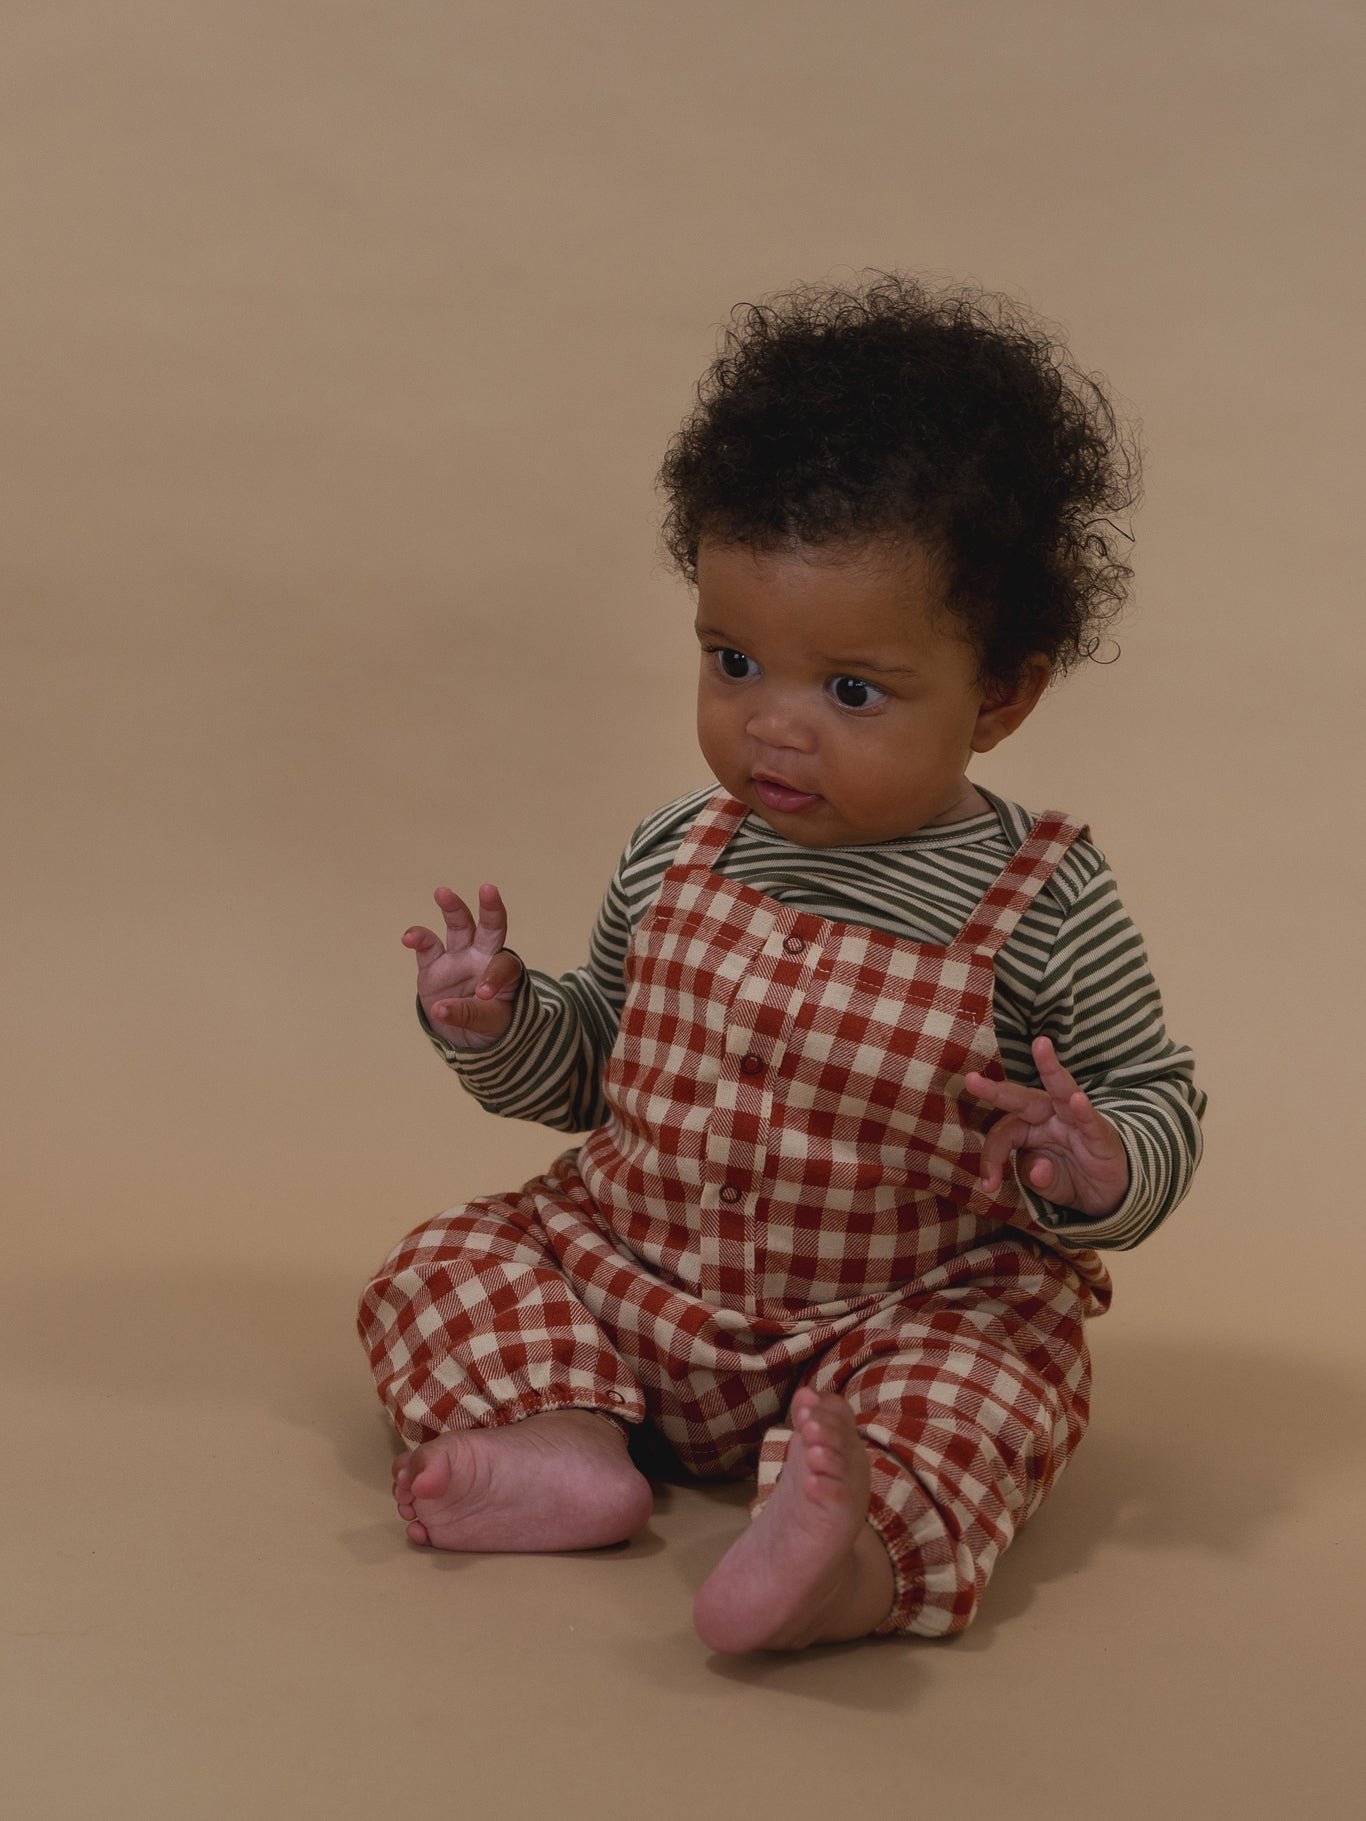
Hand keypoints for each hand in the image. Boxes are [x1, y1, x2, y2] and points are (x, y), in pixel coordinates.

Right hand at [402, 884, 522, 1050]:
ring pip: (458, 926)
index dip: (495, 976)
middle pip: (490, 928)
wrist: (465, 1035)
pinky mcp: (433, 965)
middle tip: (488, 889)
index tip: (483, 994)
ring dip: (452, 908)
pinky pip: (427, 946)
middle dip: (490, 909)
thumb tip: (440, 1010)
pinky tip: (409, 937)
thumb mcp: (488, 1025)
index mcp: (505, 972)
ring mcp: (458, 958)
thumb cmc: (489, 1026)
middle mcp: (483, 957)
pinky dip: (418, 938)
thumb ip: (468, 1015)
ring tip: (443, 893)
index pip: (504, 965)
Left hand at [964, 1036, 1129, 1217]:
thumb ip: (1036, 1176)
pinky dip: (1084, 1110)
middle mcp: (1049, 1117)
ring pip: (1060, 1091)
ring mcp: (1075, 1122)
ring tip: (1040, 1046)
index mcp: (1029, 1128)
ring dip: (1051, 1068)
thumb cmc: (1071, 1178)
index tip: (989, 1185)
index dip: (992, 1158)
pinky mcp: (1100, 1133)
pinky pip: (1090, 1120)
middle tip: (971, 1080)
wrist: (1110, 1191)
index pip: (1004, 1134)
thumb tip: (1039, 1172)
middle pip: (1022, 1099)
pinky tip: (1077, 1100)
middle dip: (997, 1090)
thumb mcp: (1047, 1183)